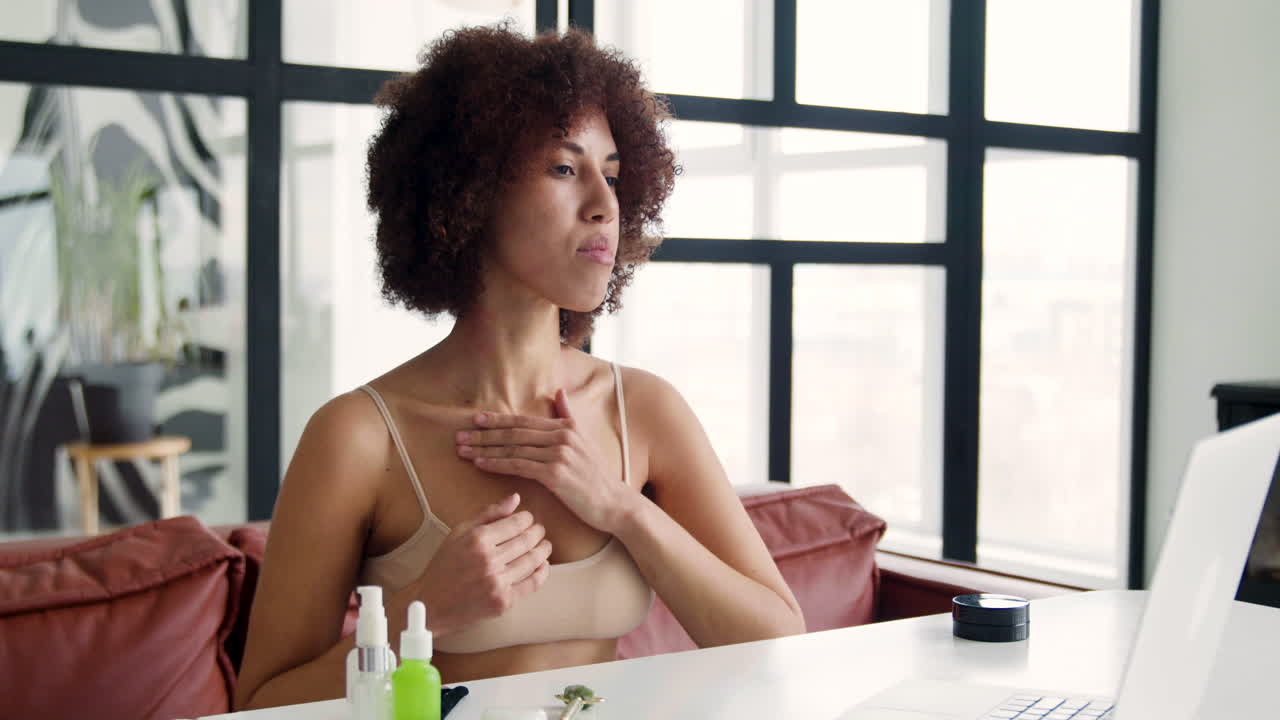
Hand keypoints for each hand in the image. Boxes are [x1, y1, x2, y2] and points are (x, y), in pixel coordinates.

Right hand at [415, 493, 551, 634]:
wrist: (431, 605)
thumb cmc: (444, 566)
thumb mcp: (459, 533)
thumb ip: (488, 514)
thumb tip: (516, 498)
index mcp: (477, 539)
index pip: (516, 523)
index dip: (527, 519)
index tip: (528, 519)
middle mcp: (488, 560)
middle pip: (527, 540)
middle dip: (538, 533)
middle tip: (540, 531)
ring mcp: (497, 582)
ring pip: (532, 561)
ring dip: (543, 551)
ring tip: (545, 546)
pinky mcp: (503, 602)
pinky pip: (532, 584)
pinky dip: (542, 573)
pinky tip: (542, 565)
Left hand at [456, 389, 634, 533]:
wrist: (613, 502)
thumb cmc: (596, 475)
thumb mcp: (585, 440)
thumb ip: (569, 415)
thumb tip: (559, 391)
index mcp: (567, 426)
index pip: (524, 420)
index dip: (497, 420)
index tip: (475, 420)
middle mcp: (562, 436)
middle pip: (514, 432)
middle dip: (484, 433)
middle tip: (460, 435)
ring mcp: (559, 454)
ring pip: (513, 448)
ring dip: (485, 449)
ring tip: (463, 451)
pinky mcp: (555, 473)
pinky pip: (519, 466)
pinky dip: (497, 464)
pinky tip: (481, 464)